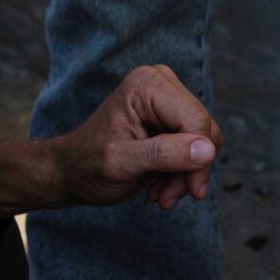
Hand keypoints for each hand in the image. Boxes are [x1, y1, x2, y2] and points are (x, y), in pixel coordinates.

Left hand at [51, 64, 221, 210]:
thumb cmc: (87, 166)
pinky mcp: (172, 113)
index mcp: (147, 86)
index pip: (196, 121)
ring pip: (205, 139)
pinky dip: (184, 169)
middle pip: (204, 130)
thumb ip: (163, 154)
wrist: (71, 171)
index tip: (190, 192)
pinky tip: (162, 185)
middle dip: (191, 169)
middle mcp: (162, 82)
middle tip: (168, 197)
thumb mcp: (120, 165)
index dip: (200, 159)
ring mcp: (168, 96)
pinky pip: (197, 143)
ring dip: (187, 173)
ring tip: (162, 194)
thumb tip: (208, 150)